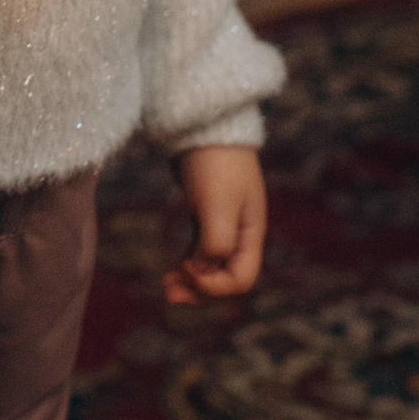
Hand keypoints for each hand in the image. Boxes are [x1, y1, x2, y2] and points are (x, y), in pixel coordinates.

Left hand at [165, 146, 266, 302]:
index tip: (187, 270)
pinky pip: (199, 248)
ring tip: (166, 287)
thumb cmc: (215, 164)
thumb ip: (215, 242)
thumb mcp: (218, 206)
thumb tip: (201, 270)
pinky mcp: (204, 211)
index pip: (241, 278)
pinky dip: (188, 261)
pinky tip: (172, 267)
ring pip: (210, 264)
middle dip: (201, 290)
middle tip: (170, 294)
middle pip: (226, 276)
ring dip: (191, 279)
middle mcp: (241, 232)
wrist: (204, 125)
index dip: (215, 285)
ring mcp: (222, 222)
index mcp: (251, 233)